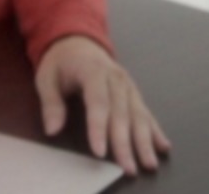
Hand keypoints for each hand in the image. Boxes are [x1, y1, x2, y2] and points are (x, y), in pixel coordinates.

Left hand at [34, 35, 170, 174]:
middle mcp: (115, 77)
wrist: (78, 40)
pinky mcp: (133, 92)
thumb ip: (51, 104)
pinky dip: (155, 130)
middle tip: (127, 167)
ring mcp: (127, 84)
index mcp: (93, 71)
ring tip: (149, 163)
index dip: (99, 127)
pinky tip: (162, 146)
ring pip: (138, 114)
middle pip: (121, 112)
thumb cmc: (60, 62)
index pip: (98, 102)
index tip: (100, 152)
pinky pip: (145, 112)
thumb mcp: (46, 78)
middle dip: (125, 142)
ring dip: (144, 141)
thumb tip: (52, 130)